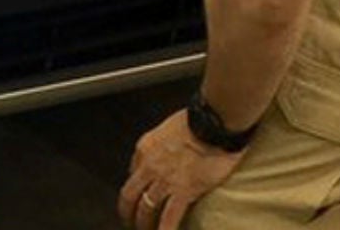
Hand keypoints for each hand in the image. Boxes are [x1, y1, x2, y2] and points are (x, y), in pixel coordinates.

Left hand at [117, 109, 244, 229]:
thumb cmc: (197, 121)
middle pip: (130, 194)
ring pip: (145, 208)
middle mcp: (149, 165)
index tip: (138, 195)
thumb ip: (163, 144)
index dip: (136, 187)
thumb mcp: (169, 128)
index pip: (132, 172)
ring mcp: (164, 180)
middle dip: (127, 211)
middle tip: (129, 221)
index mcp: (145, 147)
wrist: (212, 124)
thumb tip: (166, 153)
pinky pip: (169, 217)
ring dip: (143, 223)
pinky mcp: (183, 192)